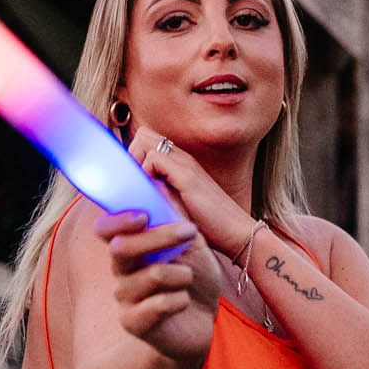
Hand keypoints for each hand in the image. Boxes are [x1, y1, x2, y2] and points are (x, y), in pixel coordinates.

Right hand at [94, 185, 228, 363]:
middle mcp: (120, 271)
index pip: (106, 228)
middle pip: (123, 247)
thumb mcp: (192, 243)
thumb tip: (160, 182)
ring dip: (181, 273)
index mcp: (129, 247)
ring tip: (189, 279)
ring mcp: (124, 298)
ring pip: (150, 275)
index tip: (143, 215)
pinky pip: (159, 304)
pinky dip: (181, 299)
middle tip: (190, 230)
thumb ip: (175, 216)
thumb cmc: (194, 279)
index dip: (118, 219)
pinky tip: (184, 302)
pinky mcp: (134, 323)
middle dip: (160, 236)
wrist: (203, 322)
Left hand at [129, 125, 256, 261]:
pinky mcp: (187, 176)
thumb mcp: (178, 204)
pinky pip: (154, 158)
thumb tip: (138, 195)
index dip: (134, 156)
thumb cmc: (208, 224)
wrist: (237, 233)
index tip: (132, 182)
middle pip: (143, 135)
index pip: (147, 140)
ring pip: (145, 142)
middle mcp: (183, 158)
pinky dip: (144, 172)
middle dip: (130, 156)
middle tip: (133, 184)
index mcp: (181, 162)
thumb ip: (161, 193)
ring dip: (135, 163)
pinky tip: (150, 194)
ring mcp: (186, 164)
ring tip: (140, 190)